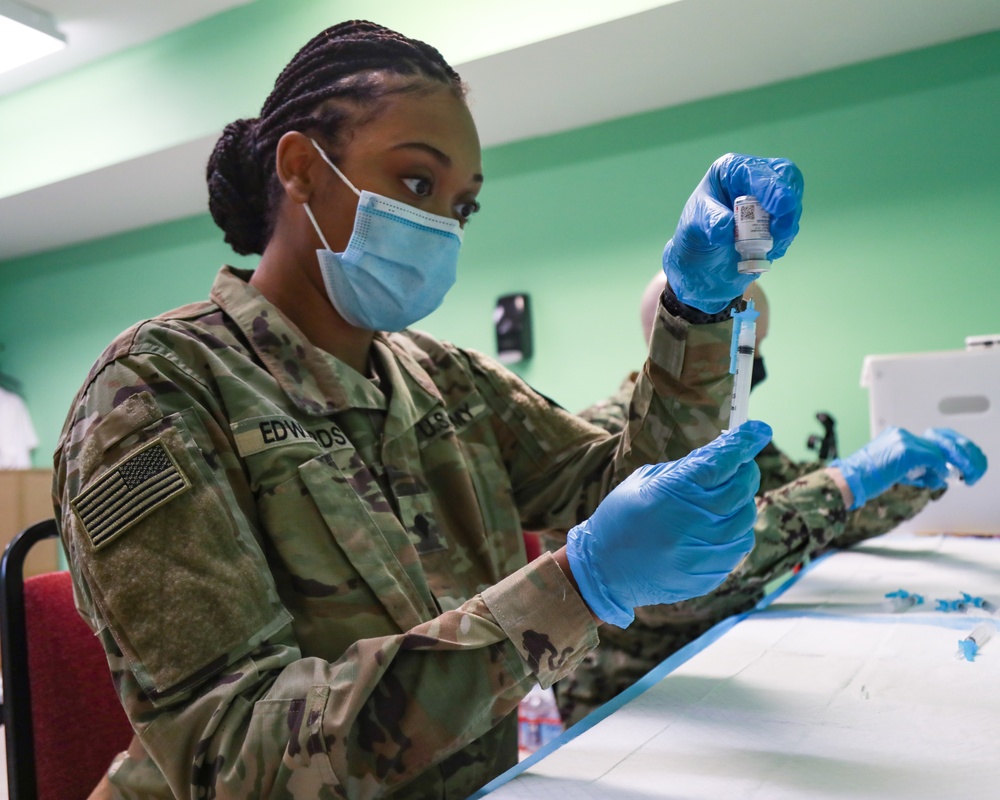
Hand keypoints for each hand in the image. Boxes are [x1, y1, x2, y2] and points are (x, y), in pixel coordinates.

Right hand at [566, 420, 771, 627]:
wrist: (604, 572)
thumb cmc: (620, 519)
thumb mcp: (645, 482)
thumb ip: (685, 469)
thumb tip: (720, 455)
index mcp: (675, 491)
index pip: (723, 459)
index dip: (745, 441)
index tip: (760, 429)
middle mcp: (694, 521)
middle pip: (743, 487)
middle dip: (746, 470)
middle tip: (738, 465)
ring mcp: (704, 551)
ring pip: (746, 517)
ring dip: (741, 502)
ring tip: (722, 500)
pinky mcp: (710, 574)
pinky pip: (740, 546)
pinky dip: (736, 530)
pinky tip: (717, 526)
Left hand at [662, 154, 803, 312]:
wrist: (700, 264)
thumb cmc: (694, 236)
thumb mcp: (694, 226)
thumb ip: (710, 222)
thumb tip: (728, 227)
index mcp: (732, 171)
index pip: (757, 170)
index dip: (772, 187)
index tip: (779, 208)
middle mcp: (754, 179)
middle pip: (786, 177)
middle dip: (788, 203)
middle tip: (781, 229)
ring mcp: (769, 199)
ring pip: (792, 203)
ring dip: (785, 226)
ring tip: (766, 247)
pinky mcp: (777, 220)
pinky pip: (789, 225)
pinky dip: (783, 240)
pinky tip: (767, 252)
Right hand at [831, 426, 986, 510]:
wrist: (850, 479)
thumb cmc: (864, 476)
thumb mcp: (889, 465)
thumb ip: (910, 465)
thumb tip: (933, 473)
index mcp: (893, 434)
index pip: (923, 444)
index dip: (932, 458)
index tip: (937, 468)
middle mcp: (900, 434)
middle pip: (930, 446)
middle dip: (937, 463)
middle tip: (941, 476)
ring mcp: (904, 441)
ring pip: (933, 453)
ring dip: (936, 468)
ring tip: (934, 479)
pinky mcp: (908, 452)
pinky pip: (932, 460)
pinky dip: (936, 470)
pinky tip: (933, 478)